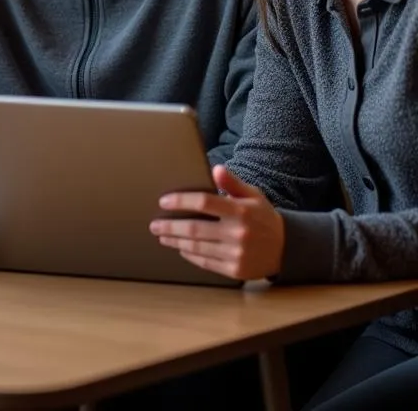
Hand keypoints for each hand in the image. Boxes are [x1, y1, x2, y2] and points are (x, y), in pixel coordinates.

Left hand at [149, 165, 284, 280]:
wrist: (286, 248)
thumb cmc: (262, 216)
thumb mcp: (253, 195)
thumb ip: (233, 183)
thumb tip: (216, 169)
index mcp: (240, 211)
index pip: (204, 202)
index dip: (181, 201)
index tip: (163, 202)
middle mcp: (238, 233)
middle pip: (195, 228)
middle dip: (170, 226)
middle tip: (154, 225)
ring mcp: (236, 254)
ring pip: (197, 247)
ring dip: (176, 241)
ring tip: (162, 236)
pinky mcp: (235, 270)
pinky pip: (206, 262)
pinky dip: (190, 255)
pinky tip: (181, 248)